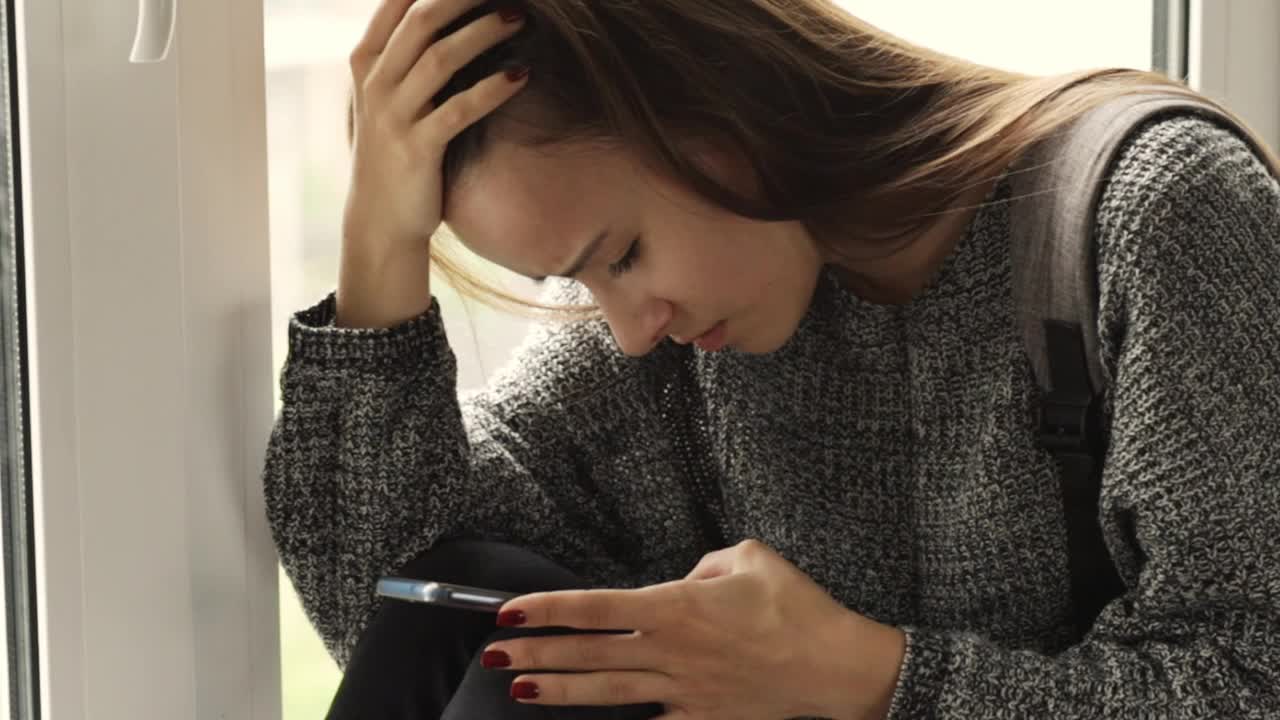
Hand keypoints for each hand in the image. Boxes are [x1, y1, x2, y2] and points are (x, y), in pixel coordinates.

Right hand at [344, 0, 528, 255]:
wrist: (380, 221)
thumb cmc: (394, 152)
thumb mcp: (387, 98)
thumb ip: (404, 57)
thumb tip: (438, 17)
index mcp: (367, 64)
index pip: (395, 4)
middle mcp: (375, 84)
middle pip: (420, 22)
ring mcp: (393, 117)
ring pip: (439, 59)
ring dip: (482, 33)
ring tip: (519, 17)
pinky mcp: (418, 150)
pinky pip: (458, 110)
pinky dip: (492, 88)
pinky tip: (520, 74)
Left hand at [484, 539, 906, 719]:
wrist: (840, 671)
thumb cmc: (799, 608)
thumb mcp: (751, 559)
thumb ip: (705, 565)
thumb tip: (686, 580)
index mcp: (678, 607)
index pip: (596, 607)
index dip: (548, 609)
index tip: (510, 611)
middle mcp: (671, 651)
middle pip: (589, 654)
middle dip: (535, 653)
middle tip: (491, 653)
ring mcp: (683, 692)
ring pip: (608, 692)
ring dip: (559, 691)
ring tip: (517, 689)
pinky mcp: (702, 719)